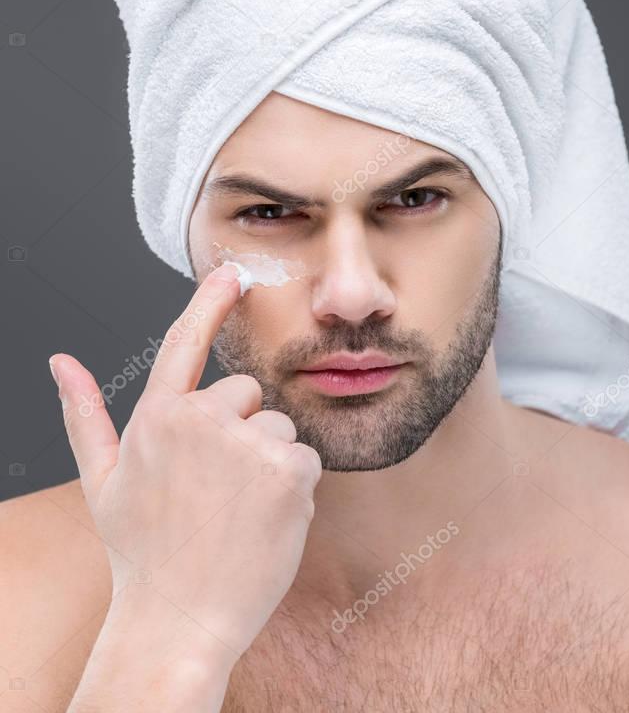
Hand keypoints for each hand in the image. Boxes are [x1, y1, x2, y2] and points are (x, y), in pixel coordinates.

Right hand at [50, 264, 321, 662]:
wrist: (179, 620)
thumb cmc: (141, 549)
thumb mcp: (101, 480)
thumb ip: (84, 414)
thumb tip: (61, 360)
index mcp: (157, 416)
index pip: (186, 342)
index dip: (209, 301)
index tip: (232, 271)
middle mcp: (202, 420)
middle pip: (248, 395)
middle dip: (240, 432)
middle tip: (215, 489)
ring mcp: (247, 444)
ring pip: (278, 428)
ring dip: (268, 463)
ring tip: (236, 511)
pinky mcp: (289, 471)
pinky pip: (305, 458)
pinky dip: (294, 488)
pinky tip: (263, 522)